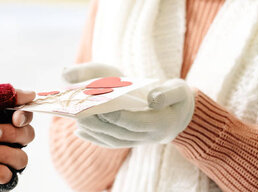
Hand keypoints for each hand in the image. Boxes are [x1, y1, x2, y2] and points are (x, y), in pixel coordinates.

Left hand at [0, 89, 34, 183]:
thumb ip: (2, 94)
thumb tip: (30, 93)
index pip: (25, 116)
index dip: (25, 116)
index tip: (15, 117)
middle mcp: (3, 139)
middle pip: (27, 136)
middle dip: (11, 133)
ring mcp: (0, 159)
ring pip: (22, 159)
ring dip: (5, 153)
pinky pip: (11, 178)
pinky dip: (1, 172)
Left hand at [62, 63, 194, 147]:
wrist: (181, 117)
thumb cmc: (176, 98)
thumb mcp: (178, 90)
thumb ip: (167, 93)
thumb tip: (152, 98)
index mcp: (161, 123)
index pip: (136, 122)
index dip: (119, 116)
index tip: (102, 107)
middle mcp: (148, 136)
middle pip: (120, 132)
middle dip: (99, 123)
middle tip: (80, 112)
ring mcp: (138, 141)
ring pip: (113, 139)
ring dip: (93, 130)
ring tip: (76, 118)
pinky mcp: (130, 141)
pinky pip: (111, 143)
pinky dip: (94, 138)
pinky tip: (79, 131)